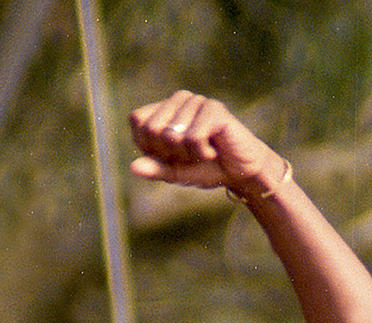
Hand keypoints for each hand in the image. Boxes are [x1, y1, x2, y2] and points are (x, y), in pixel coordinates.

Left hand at [129, 90, 286, 200]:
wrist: (239, 171)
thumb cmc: (205, 168)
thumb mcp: (174, 173)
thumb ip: (154, 168)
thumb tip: (133, 168)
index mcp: (164, 110)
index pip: (137, 121)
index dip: (149, 146)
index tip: (170, 155)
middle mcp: (179, 100)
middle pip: (152, 128)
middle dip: (169, 153)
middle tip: (189, 154)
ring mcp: (196, 101)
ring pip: (172, 134)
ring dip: (187, 155)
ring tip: (203, 151)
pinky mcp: (214, 109)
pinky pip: (193, 137)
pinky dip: (201, 153)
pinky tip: (213, 150)